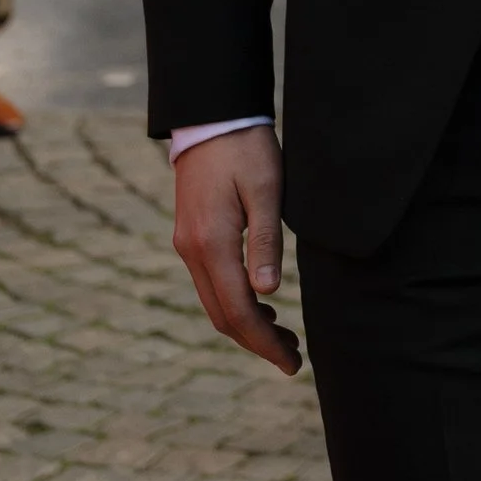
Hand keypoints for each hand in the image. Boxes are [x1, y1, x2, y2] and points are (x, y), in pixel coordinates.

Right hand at [172, 129, 300, 376]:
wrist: (212, 117)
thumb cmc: (247, 149)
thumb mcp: (266, 190)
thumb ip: (266, 242)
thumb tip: (268, 293)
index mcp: (212, 243)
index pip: (238, 310)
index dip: (265, 342)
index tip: (292, 363)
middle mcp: (192, 251)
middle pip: (222, 316)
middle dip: (257, 342)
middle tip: (293, 359)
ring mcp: (187, 245)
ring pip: (214, 302)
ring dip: (246, 326)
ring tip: (284, 337)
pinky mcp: (191, 237)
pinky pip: (211, 284)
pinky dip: (235, 303)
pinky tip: (261, 303)